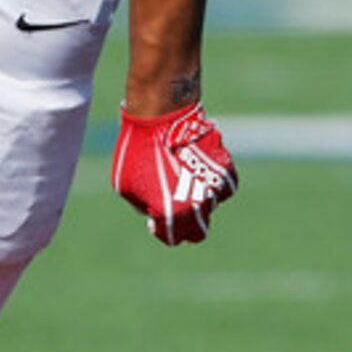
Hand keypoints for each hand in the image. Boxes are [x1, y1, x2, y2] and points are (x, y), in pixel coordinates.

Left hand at [111, 101, 237, 244]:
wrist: (160, 114)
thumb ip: (144, 206)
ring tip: (184, 176)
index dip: (162, 229)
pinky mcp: (226, 168)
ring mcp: (215, 188)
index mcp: (171, 215)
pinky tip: (200, 170)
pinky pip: (224, 187)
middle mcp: (198, 207)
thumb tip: (155, 212)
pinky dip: (215, 183)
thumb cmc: (138, 149)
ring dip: (200, 199)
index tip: (156, 218)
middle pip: (198, 232)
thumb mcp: (126, 185)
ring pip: (211, 207)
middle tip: (175, 208)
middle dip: (186, 225)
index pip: (171, 238)